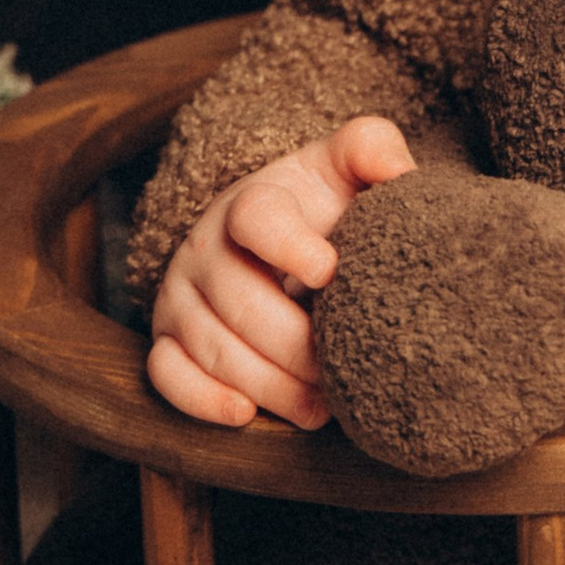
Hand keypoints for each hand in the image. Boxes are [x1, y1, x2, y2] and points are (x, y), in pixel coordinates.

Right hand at [147, 116, 417, 427]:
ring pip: (213, 347)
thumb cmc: (318, 209)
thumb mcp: (344, 171)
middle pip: (242, 303)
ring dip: (271, 385)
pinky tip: (247, 415)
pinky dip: (203, 399)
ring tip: (322, 404)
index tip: (331, 272)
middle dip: (298, 346)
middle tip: (344, 369)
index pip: (258, 218)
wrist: (270, 239)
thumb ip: (372, 149)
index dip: (290, 246)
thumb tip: (399, 170)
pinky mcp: (165, 339)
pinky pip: (167, 375)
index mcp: (252, 203)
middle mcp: (205, 247)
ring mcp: (180, 295)